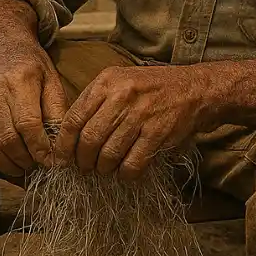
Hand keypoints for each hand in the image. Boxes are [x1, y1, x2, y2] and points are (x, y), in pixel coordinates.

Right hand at [0, 41, 67, 178]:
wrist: (0, 48)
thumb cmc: (32, 67)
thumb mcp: (52, 81)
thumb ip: (57, 112)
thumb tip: (60, 147)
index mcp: (20, 81)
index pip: (28, 123)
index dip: (40, 148)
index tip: (52, 160)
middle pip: (8, 140)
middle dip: (27, 160)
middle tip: (41, 166)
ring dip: (11, 166)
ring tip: (27, 167)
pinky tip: (11, 162)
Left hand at [49, 64, 207, 180]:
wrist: (193, 89)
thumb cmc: (151, 88)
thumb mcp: (119, 82)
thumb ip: (94, 101)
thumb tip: (68, 134)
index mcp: (106, 82)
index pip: (73, 119)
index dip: (64, 145)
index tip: (62, 159)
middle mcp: (121, 96)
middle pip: (89, 139)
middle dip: (83, 161)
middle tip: (85, 168)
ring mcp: (140, 115)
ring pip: (108, 154)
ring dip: (104, 169)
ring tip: (106, 170)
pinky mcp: (157, 133)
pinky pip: (132, 163)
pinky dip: (126, 174)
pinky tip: (126, 172)